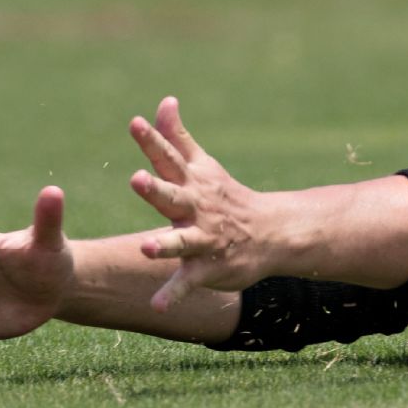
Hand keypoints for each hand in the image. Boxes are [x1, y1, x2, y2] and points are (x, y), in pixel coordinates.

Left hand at [129, 97, 266, 311]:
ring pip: (182, 242)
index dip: (152, 141)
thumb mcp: (202, 166)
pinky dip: (174, 294)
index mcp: (192, 182)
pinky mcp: (208, 267)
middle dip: (155, 189)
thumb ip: (177, 136)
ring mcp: (204, 238)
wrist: (273, 233)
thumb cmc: (227, 197)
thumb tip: (164, 101)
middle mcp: (197, 208)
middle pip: (173, 196)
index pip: (169, 158)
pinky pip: (188, 282)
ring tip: (147, 248)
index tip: (135, 123)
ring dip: (165, 244)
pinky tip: (157, 306)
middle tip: (137, 179)